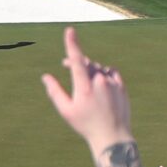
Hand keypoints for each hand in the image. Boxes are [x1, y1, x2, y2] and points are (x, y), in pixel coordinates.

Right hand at [40, 27, 131, 149]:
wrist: (112, 136)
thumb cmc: (85, 125)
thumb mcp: (66, 111)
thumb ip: (55, 92)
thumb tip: (45, 77)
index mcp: (84, 87)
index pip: (77, 60)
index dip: (72, 44)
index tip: (70, 30)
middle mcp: (99, 82)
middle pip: (86, 63)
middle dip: (75, 62)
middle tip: (65, 64)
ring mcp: (112, 83)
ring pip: (98, 67)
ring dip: (88, 69)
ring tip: (83, 79)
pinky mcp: (121, 86)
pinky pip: (110, 72)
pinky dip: (102, 73)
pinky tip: (98, 81)